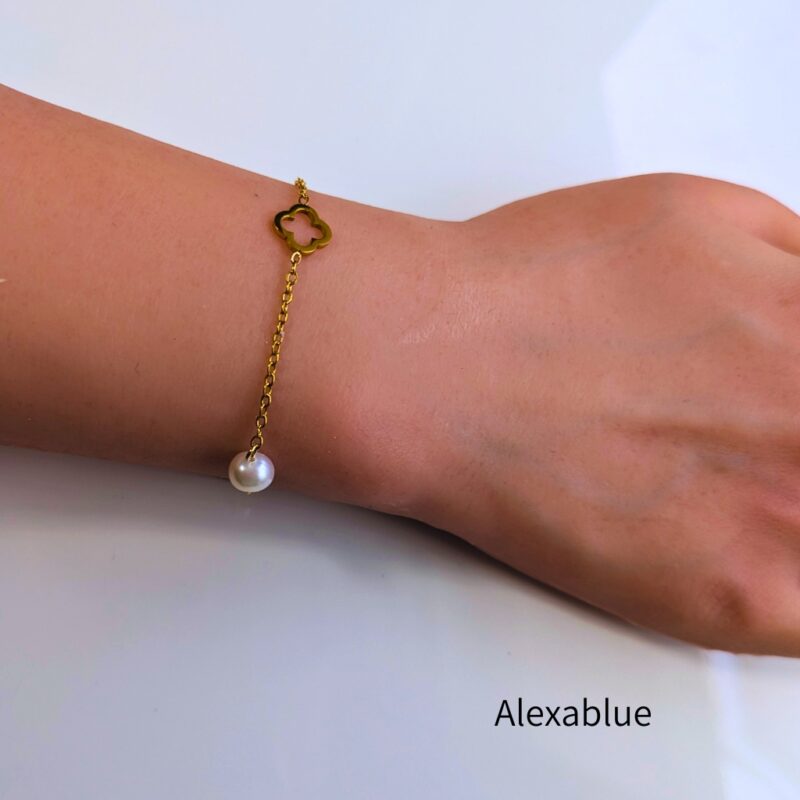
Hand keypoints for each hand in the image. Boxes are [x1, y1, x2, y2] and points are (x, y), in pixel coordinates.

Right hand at [366, 174, 799, 654]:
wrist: (436, 369)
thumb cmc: (538, 289)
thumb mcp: (703, 212)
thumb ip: (795, 258)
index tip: (787, 408)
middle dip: (790, 448)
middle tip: (744, 440)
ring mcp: (793, 516)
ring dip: (785, 508)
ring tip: (711, 480)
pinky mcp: (739, 599)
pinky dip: (785, 590)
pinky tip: (732, 546)